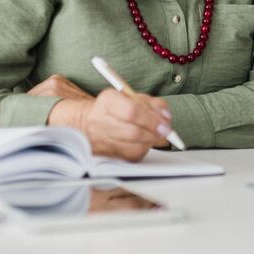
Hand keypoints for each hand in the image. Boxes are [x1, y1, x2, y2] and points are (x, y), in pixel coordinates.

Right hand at [36, 75, 171, 160]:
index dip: (151, 120)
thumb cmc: (116, 108)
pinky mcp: (105, 155)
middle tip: (166, 133)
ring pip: (133, 148)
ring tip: (155, 136)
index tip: (165, 124)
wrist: (88, 122)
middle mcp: (101, 121)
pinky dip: (142, 150)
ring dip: (150, 143)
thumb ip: (153, 104)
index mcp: (108, 101)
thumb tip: (166, 118)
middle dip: (154, 134)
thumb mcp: (134, 96)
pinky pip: (131, 157)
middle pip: (133, 133)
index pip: (132, 111)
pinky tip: (144, 143)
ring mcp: (101, 141)